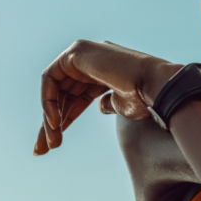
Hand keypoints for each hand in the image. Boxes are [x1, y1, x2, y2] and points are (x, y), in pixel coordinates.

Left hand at [34, 39, 178, 154]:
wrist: (158, 87)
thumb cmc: (146, 98)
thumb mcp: (122, 104)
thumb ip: (108, 103)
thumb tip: (100, 106)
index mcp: (103, 71)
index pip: (75, 97)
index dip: (64, 120)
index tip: (54, 144)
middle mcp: (92, 59)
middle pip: (61, 94)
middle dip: (51, 122)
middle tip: (43, 149)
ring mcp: (84, 52)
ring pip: (53, 89)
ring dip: (49, 118)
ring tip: (50, 142)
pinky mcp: (76, 51)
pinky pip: (50, 79)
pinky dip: (48, 102)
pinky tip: (53, 122)